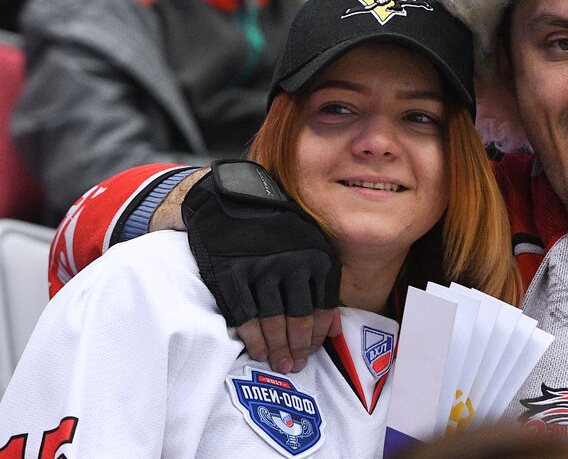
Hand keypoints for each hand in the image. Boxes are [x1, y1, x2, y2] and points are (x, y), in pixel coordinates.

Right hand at [181, 161, 340, 372]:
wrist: (233, 201)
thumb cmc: (277, 229)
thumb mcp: (310, 245)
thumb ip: (324, 283)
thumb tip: (335, 328)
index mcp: (318, 257)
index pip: (323, 307)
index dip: (318, 335)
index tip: (313, 351)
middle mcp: (293, 264)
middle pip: (300, 319)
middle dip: (299, 347)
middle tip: (296, 366)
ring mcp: (261, 270)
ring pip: (274, 322)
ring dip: (278, 348)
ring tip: (279, 363)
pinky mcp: (232, 274)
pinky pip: (246, 316)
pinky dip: (254, 339)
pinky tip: (258, 350)